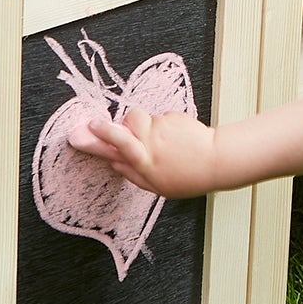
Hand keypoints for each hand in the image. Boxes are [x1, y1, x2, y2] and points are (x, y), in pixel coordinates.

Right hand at [66, 107, 217, 197]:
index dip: (100, 135)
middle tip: (114, 129)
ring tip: (165, 143)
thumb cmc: (187, 177)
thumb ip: (132, 174)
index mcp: (145, 162)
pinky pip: (161, 118)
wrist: (216, 160)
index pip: (118, 145)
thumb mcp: (157, 186)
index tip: (86, 129)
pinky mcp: (173, 117)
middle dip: (118, 124)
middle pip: (127, 123)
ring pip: (145, 119)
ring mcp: (163, 127)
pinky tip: (177, 139)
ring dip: (148, 127)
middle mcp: (152, 143)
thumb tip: (114, 163)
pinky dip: (165, 126)